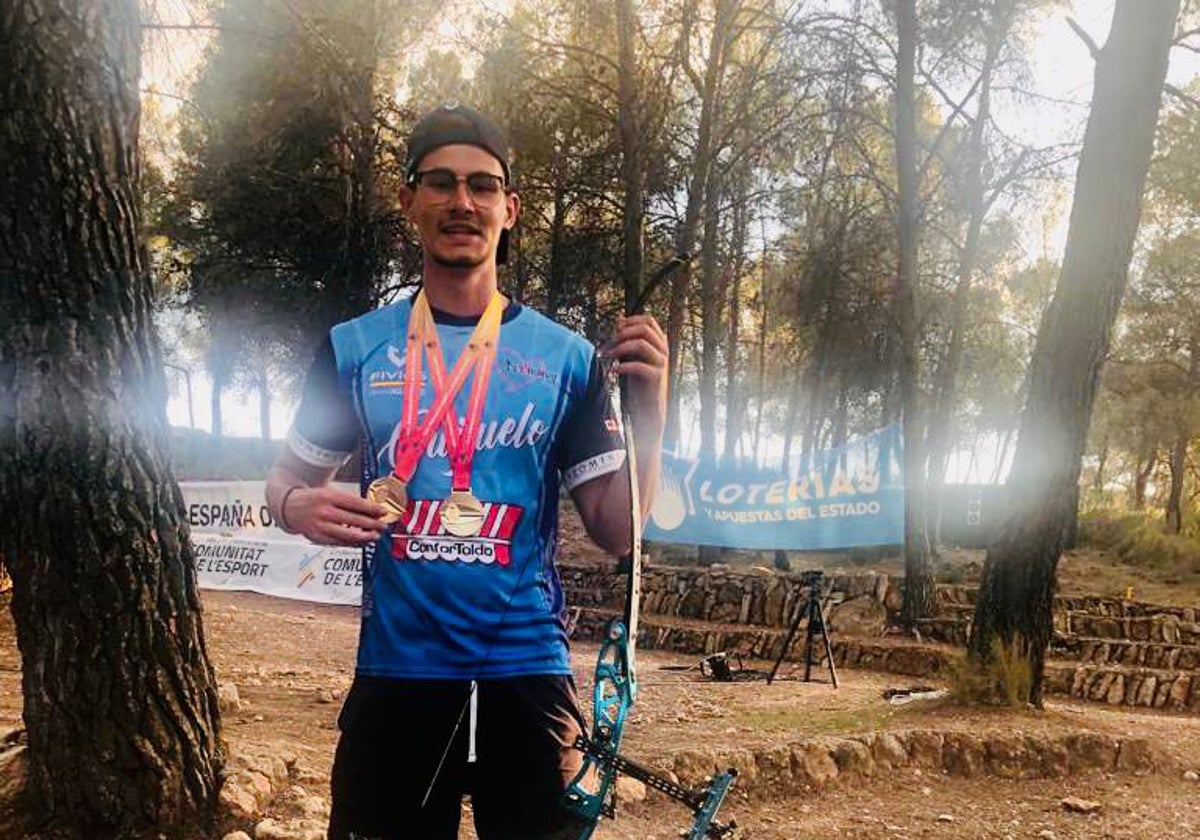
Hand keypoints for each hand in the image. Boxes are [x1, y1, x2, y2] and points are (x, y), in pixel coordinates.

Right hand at [285, 485, 386, 545]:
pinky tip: (362, 542)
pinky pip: (338, 542)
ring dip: (364, 536)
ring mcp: (319, 526)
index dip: (371, 509)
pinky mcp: (317, 538)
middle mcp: (323, 511)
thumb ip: (349, 501)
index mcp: (328, 496)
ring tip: (375, 536)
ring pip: (347, 534)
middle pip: (353, 520)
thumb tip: (372, 510)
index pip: (355, 503)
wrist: (289, 506)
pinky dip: (352, 543)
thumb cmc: (315, 499)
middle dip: (372, 524)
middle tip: (383, 525)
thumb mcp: (330, 492)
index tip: (383, 512)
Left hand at [605, 314, 667, 439]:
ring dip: (620, 348)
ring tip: (608, 356)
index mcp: (659, 342)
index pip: (649, 320)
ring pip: (641, 344)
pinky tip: (613, 371)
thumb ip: (628, 338)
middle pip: (645, 328)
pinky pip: (638, 366)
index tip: (616, 329)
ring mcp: (661, 363)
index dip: (631, 320)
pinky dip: (622, 367)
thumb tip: (619, 318)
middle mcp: (663, 350)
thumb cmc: (639, 381)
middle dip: (623, 333)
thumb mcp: (632, 355)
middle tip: (610, 344)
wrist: (648, 408)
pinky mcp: (657, 377)